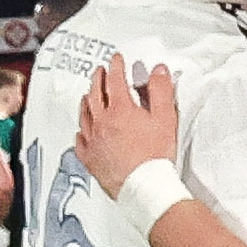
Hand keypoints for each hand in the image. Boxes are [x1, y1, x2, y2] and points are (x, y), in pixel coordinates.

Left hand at [72, 56, 179, 194]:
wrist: (144, 186)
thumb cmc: (154, 156)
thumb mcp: (165, 118)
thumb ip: (161, 91)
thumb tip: (158, 71)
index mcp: (120, 110)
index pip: (115, 80)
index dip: (116, 66)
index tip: (116, 60)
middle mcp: (102, 123)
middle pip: (95, 94)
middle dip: (98, 80)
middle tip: (101, 72)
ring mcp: (93, 141)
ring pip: (84, 115)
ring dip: (86, 101)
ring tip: (88, 95)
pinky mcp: (90, 159)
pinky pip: (80, 141)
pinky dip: (81, 131)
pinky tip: (82, 131)